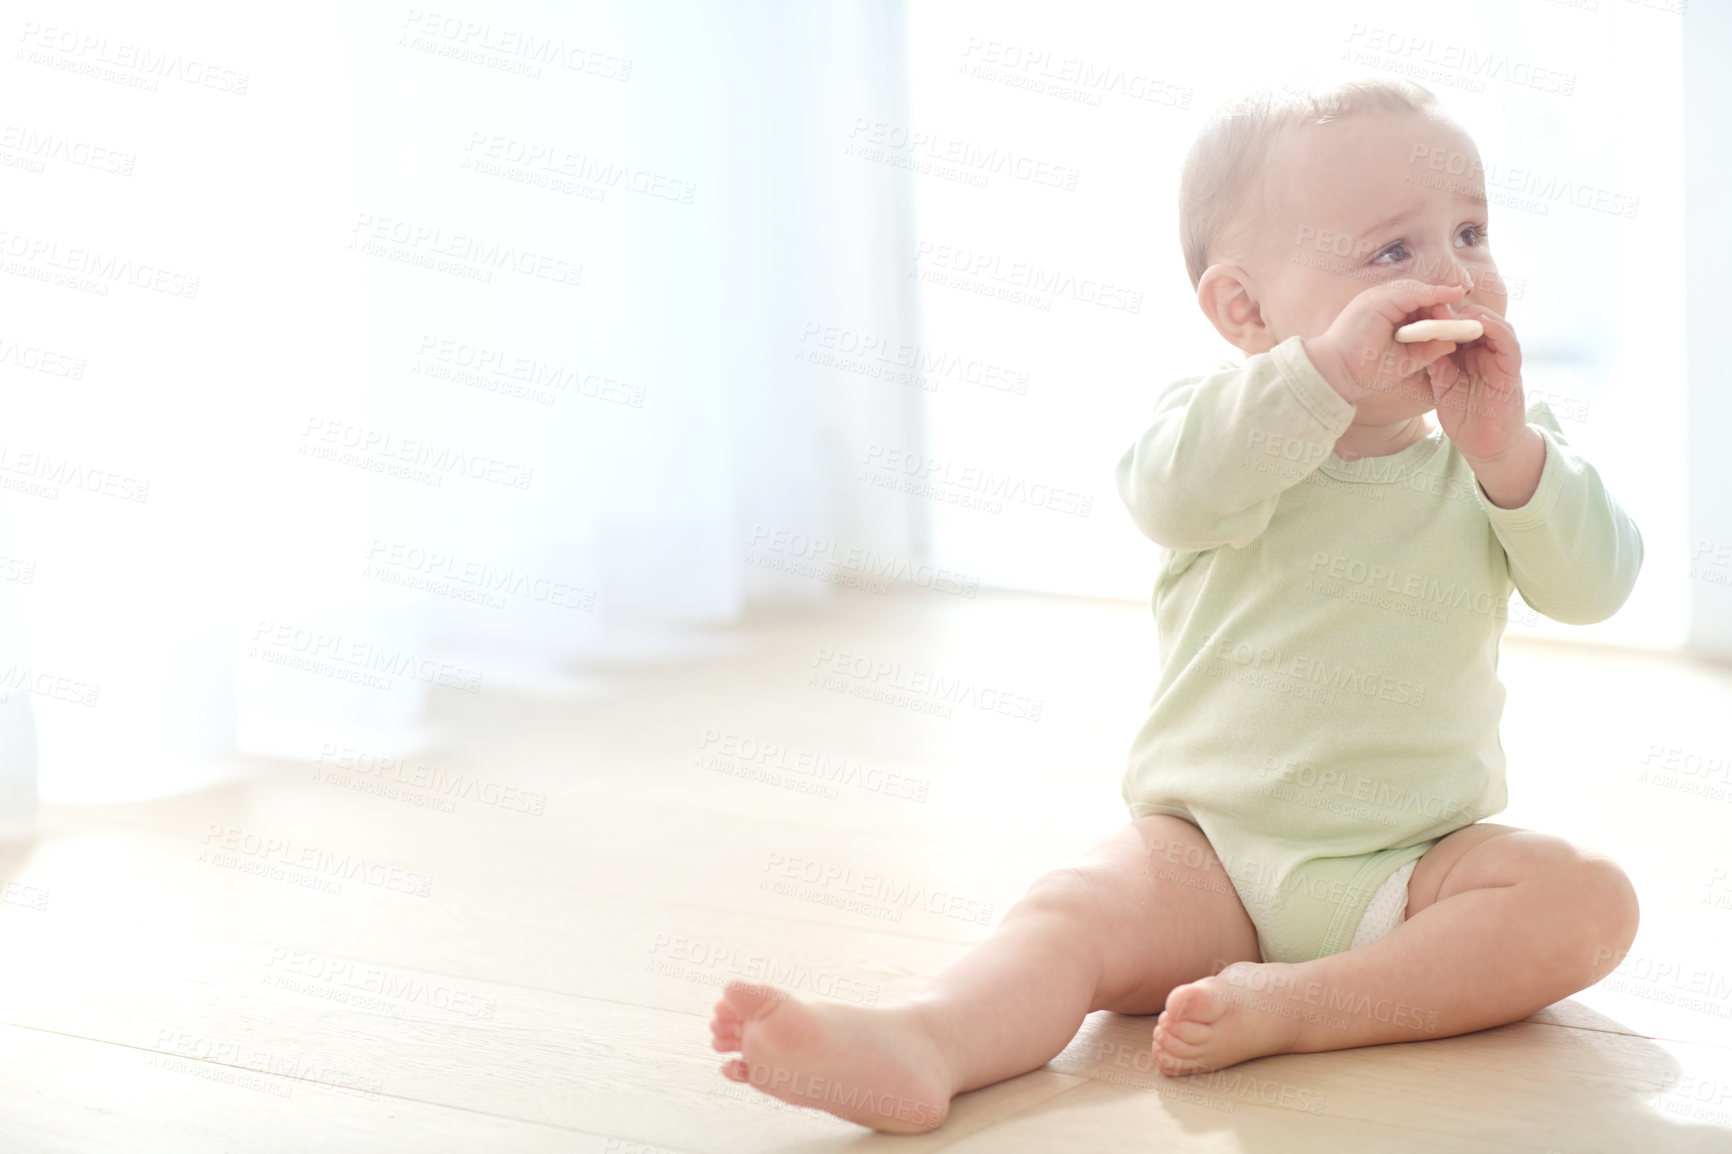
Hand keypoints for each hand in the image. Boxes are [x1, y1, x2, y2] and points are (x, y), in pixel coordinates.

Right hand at [1301, 279, 1467, 407]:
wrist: (1337, 376)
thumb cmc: (1365, 372)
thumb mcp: (1405, 360)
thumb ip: (1427, 350)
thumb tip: (1452, 341)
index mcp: (1384, 316)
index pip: (1418, 306)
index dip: (1439, 311)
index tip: (1461, 319)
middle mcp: (1380, 303)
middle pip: (1420, 296)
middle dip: (1444, 303)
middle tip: (1467, 312)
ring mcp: (1377, 298)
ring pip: (1417, 291)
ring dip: (1441, 298)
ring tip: (1463, 301)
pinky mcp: (1378, 300)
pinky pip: (1412, 292)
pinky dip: (1432, 294)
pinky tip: (1451, 297)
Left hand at [1422, 301, 1526, 462]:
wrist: (1485, 445)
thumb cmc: (1465, 417)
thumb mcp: (1443, 386)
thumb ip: (1437, 364)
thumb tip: (1421, 340)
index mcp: (1470, 354)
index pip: (1458, 327)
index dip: (1441, 317)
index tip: (1420, 311)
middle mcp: (1487, 352)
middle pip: (1474, 320)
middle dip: (1453, 311)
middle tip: (1432, 305)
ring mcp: (1501, 357)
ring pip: (1492, 323)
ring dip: (1472, 315)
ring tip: (1450, 311)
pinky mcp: (1512, 367)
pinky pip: (1507, 341)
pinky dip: (1493, 328)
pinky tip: (1476, 323)